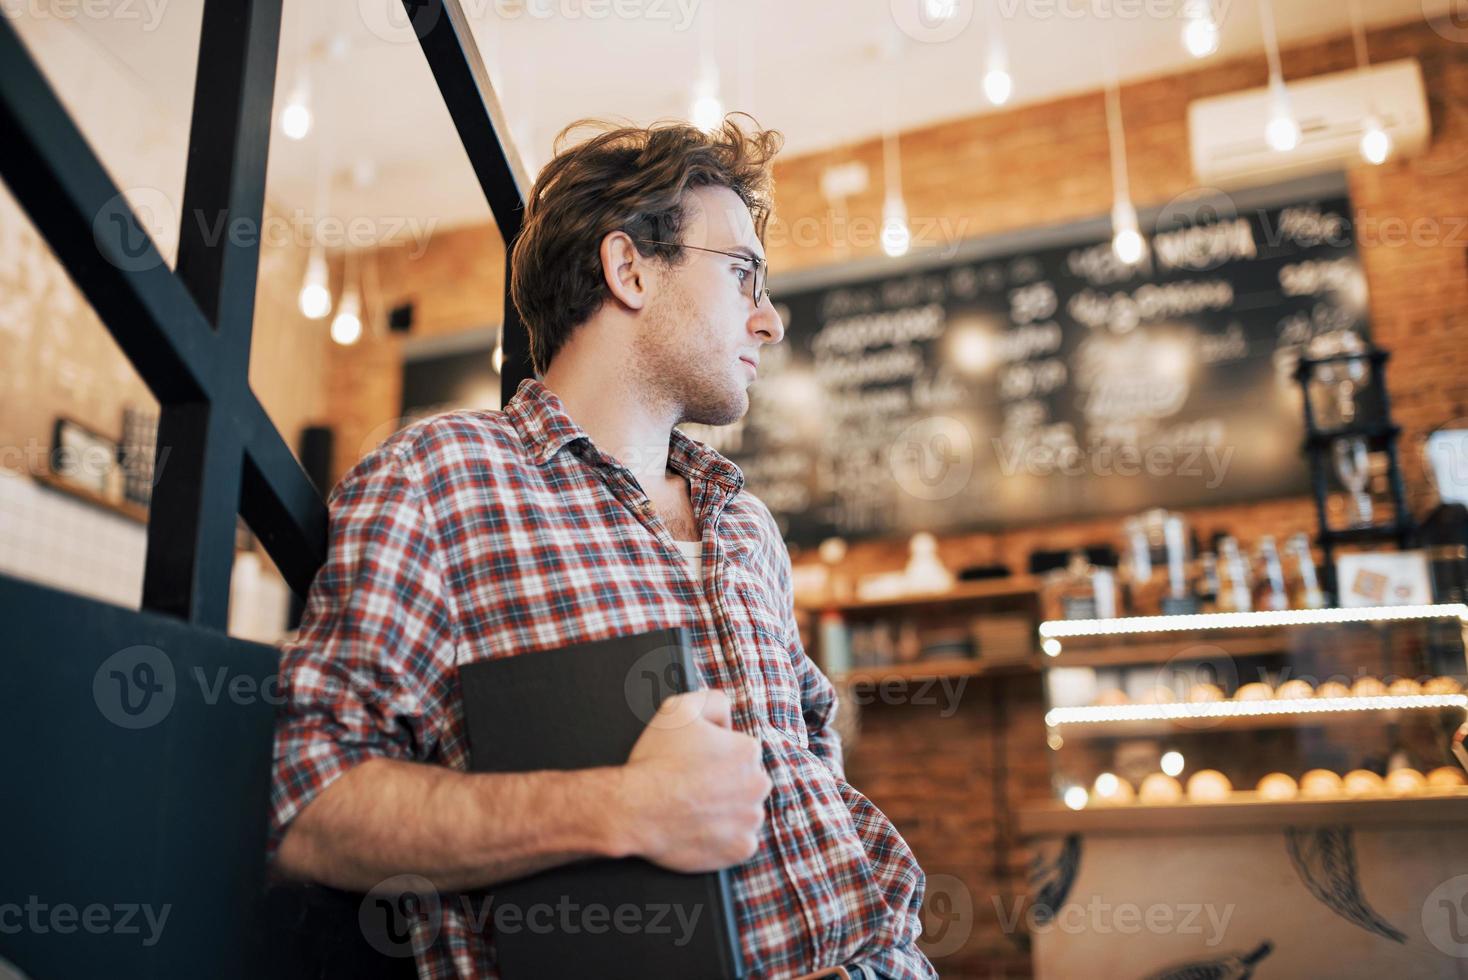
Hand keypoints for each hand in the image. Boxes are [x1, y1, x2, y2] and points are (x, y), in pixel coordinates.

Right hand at [618, 689, 771, 871]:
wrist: (634, 809)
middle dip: (725, 784)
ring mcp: (751, 820)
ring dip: (726, 812)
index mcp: (749, 751)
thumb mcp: (679, 708)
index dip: (715, 756)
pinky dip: (724, 840)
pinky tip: (701, 830)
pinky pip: (740, 842)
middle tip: (693, 788)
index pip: (739, 752)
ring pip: (744, 812)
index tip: (694, 765)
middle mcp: (758, 785)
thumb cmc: (656, 759)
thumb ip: (712, 700)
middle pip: (746, 782)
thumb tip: (728, 717)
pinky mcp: (741, 849)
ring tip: (695, 809)